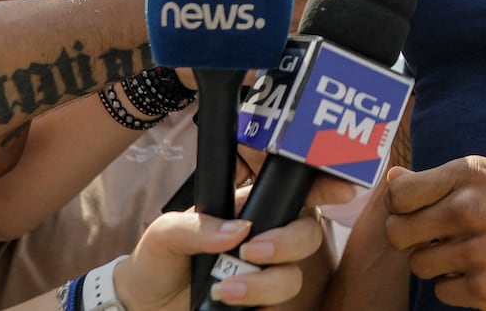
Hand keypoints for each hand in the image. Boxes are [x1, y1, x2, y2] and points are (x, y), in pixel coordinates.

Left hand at [114, 210, 322, 309]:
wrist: (144, 306)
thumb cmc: (158, 260)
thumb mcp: (166, 233)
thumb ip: (198, 226)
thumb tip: (238, 230)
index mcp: (250, 210)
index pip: (295, 191)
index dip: (326, 186)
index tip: (341, 191)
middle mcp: (267, 239)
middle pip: (307, 233)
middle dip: (288, 242)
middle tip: (253, 253)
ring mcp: (266, 275)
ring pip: (294, 276)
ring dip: (264, 285)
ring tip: (226, 291)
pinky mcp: (260, 307)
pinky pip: (280, 310)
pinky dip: (259, 309)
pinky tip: (231, 308)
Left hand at [384, 156, 485, 309]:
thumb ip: (437, 181)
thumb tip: (391, 177)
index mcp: (468, 175)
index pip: (398, 194)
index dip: (398, 207)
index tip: (414, 212)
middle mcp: (469, 209)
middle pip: (397, 233)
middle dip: (410, 239)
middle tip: (435, 239)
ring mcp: (476, 252)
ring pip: (419, 264)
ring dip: (437, 265)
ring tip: (469, 255)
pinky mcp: (484, 290)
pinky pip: (442, 292)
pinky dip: (457, 288)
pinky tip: (484, 274)